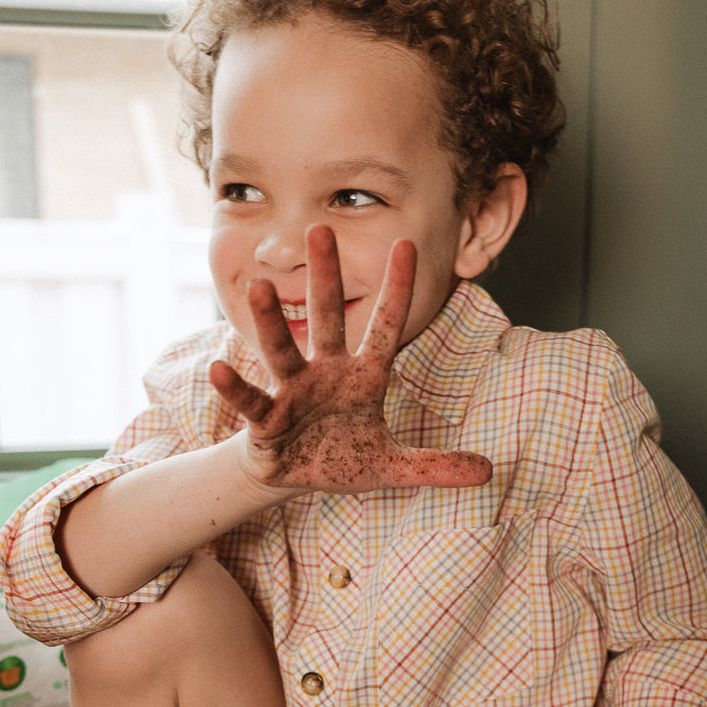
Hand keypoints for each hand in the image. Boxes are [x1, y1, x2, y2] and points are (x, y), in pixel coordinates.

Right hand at [209, 225, 491, 493]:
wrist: (296, 475)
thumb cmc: (343, 458)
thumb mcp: (394, 466)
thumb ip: (436, 466)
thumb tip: (488, 472)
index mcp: (363, 377)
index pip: (386, 328)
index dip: (396, 290)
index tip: (407, 244)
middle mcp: (326, 373)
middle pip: (327, 319)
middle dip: (325, 277)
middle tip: (321, 230)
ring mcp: (294, 392)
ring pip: (284, 350)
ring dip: (272, 321)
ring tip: (260, 288)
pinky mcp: (267, 420)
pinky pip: (252, 401)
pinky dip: (235, 388)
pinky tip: (218, 369)